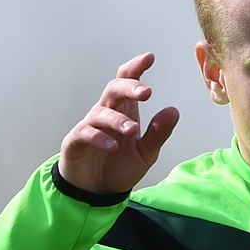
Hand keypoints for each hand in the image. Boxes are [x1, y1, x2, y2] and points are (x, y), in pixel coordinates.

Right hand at [58, 53, 180, 195]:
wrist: (95, 192)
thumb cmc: (118, 167)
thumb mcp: (145, 153)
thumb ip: (158, 133)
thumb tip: (173, 111)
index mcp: (124, 111)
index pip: (127, 82)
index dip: (136, 68)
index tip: (150, 57)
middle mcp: (106, 113)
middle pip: (113, 89)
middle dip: (129, 87)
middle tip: (147, 93)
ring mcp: (89, 126)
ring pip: (101, 112)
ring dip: (118, 120)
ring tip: (132, 130)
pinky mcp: (75, 141)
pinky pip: (85, 133)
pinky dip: (99, 138)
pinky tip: (113, 146)